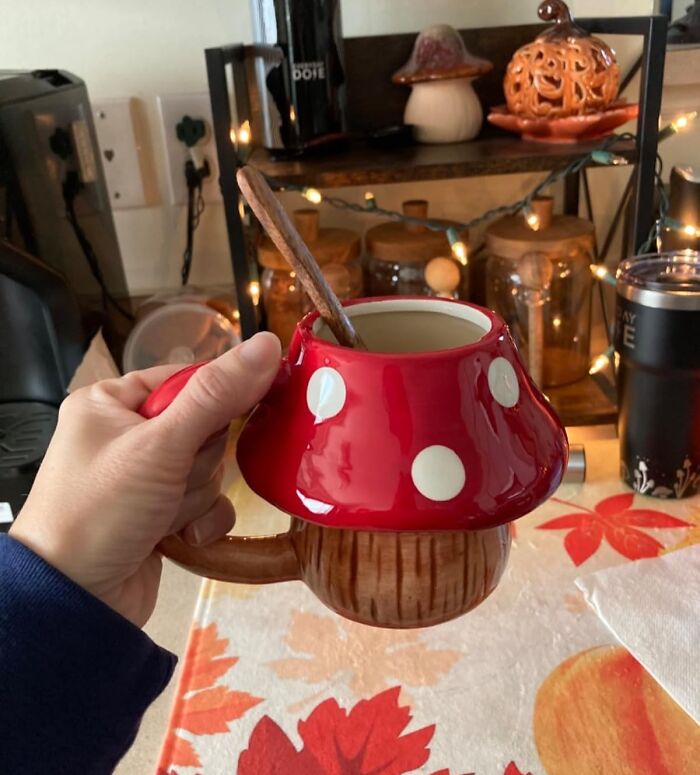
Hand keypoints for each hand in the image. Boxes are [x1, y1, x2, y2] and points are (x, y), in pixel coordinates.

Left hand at [10, 333, 280, 627]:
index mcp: (112, 402)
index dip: (217, 397)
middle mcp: (127, 434)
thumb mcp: (160, 445)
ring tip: (162, 515)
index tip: (242, 411)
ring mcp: (145, 476)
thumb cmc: (101, 511)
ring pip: (208, 467)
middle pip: (204, 426)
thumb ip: (218, 395)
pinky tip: (178, 536)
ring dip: (194, 495)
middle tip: (169, 479)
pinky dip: (199, 519)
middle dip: (197, 461)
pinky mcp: (161, 512)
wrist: (77, 604)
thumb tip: (269, 344)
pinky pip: (207, 502)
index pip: (188, 378)